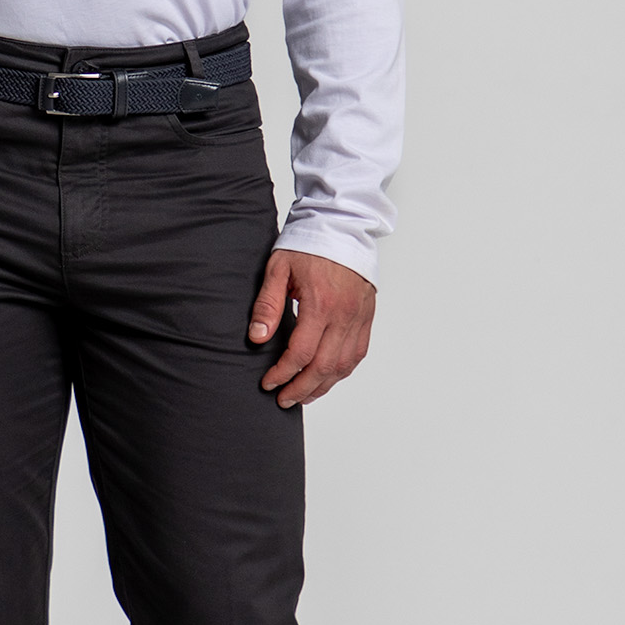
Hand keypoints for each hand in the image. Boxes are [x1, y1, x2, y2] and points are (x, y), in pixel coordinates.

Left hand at [248, 250, 375, 407]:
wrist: (341, 224)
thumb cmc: (308, 244)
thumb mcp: (278, 269)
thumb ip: (267, 305)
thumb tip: (257, 338)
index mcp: (321, 303)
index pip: (301, 353)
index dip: (283, 373)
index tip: (268, 382)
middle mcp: (344, 314)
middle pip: (324, 366)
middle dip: (301, 388)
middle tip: (283, 399)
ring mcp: (359, 316)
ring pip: (344, 365)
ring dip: (324, 385)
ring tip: (304, 395)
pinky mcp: (367, 316)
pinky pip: (358, 353)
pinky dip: (343, 371)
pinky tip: (328, 378)